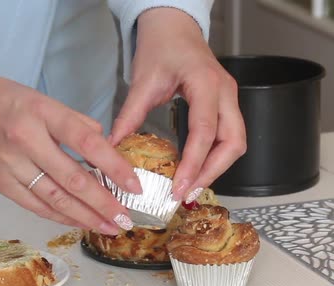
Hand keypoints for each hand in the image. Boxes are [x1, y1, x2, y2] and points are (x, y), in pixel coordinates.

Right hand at [0, 54, 141, 233]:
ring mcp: (8, 164)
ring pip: (53, 199)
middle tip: (125, 220)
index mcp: (39, 112)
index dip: (114, 166)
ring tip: (107, 227)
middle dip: (104, 204)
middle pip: (73, 179)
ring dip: (84, 217)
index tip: (134, 184)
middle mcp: (24, 140)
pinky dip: (57, 216)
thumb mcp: (37, 96)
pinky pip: (33, 204)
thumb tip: (99, 141)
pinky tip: (76, 222)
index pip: (86, 141)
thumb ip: (71, 119)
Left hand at [110, 8, 246, 201]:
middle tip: (187, 194)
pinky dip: (215, 157)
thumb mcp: (142, 81)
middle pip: (233, 143)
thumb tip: (113, 147)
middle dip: (212, 172)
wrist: (173, 27)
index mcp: (205, 83)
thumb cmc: (160, 46)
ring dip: (216, 168)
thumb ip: (129, 116)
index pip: (205, 131)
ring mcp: (229, 98)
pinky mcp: (225, 104)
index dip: (194, 163)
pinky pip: (228, 136)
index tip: (179, 187)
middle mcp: (225, 92)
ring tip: (190, 188)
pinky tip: (195, 171)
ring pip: (236, 142)